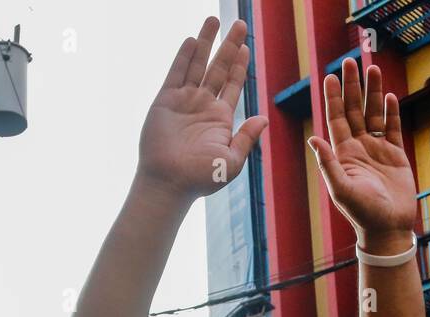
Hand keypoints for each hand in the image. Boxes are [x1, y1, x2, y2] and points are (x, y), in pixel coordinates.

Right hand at [137, 18, 267, 201]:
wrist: (169, 183)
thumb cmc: (201, 179)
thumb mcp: (232, 160)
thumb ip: (246, 137)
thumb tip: (264, 118)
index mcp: (220, 118)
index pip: (233, 84)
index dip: (240, 64)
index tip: (245, 46)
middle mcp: (203, 105)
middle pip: (218, 68)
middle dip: (228, 46)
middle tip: (238, 23)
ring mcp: (184, 101)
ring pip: (197, 65)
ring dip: (206, 43)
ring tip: (213, 19)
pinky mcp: (165, 101)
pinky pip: (176, 73)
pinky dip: (184, 56)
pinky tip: (193, 40)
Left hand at [309, 58, 416, 252]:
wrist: (388, 229)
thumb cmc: (363, 214)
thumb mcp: (342, 189)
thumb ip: (328, 164)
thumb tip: (313, 138)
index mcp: (342, 154)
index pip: (335, 119)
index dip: (332, 97)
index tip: (330, 75)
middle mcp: (358, 148)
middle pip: (354, 110)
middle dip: (352, 86)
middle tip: (350, 61)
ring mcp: (377, 151)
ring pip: (374, 114)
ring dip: (373, 93)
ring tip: (373, 68)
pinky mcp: (396, 156)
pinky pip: (392, 129)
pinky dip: (391, 112)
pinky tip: (389, 96)